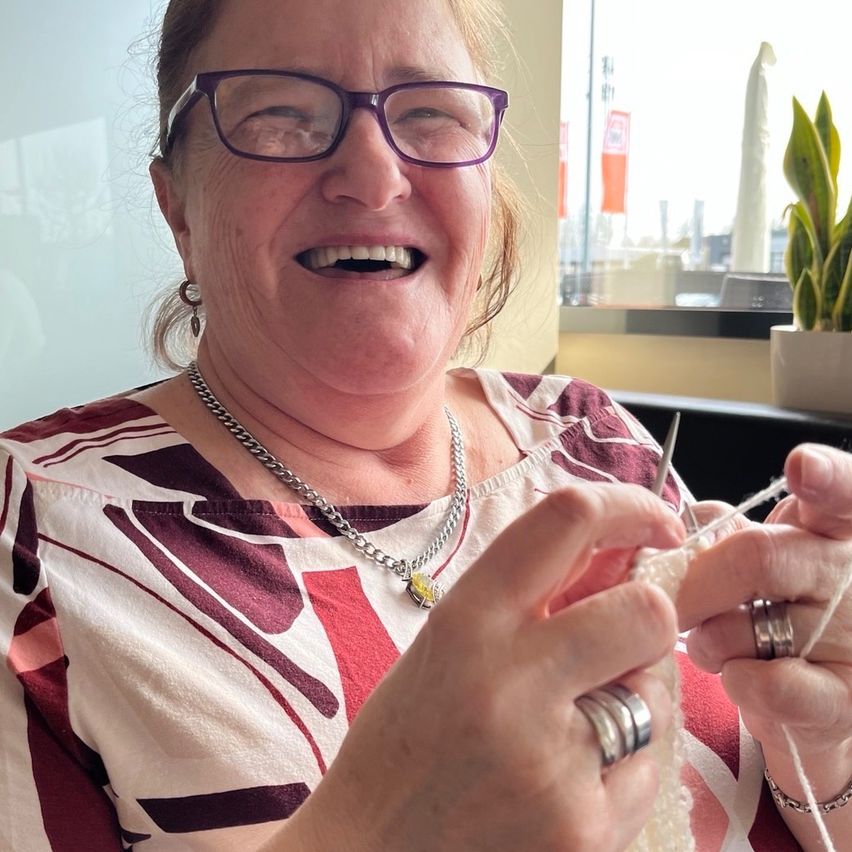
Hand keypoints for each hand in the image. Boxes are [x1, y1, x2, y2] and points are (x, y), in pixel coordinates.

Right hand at [285, 484, 684, 851]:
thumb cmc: (405, 741)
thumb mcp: (448, 645)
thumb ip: (527, 598)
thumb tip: (620, 555)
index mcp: (465, 619)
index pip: (566, 519)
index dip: (630, 507)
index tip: (655, 526)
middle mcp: (509, 680)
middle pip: (645, 610)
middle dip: (649, 617)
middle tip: (619, 642)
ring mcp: (551, 760)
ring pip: (657, 692)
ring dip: (633, 694)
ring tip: (570, 727)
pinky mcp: (584, 829)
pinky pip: (649, 768)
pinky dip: (623, 764)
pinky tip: (568, 781)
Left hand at [678, 445, 851, 817]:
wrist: (803, 698)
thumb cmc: (770, 609)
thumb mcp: (753, 554)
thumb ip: (723, 527)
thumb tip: (687, 518)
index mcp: (832, 528)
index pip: (842, 491)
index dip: (824, 477)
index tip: (801, 467)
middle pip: (757, 557)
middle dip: (696, 584)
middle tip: (674, 604)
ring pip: (751, 624)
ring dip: (710, 639)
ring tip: (717, 645)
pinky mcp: (844, 700)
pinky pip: (770, 686)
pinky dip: (736, 681)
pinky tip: (741, 677)